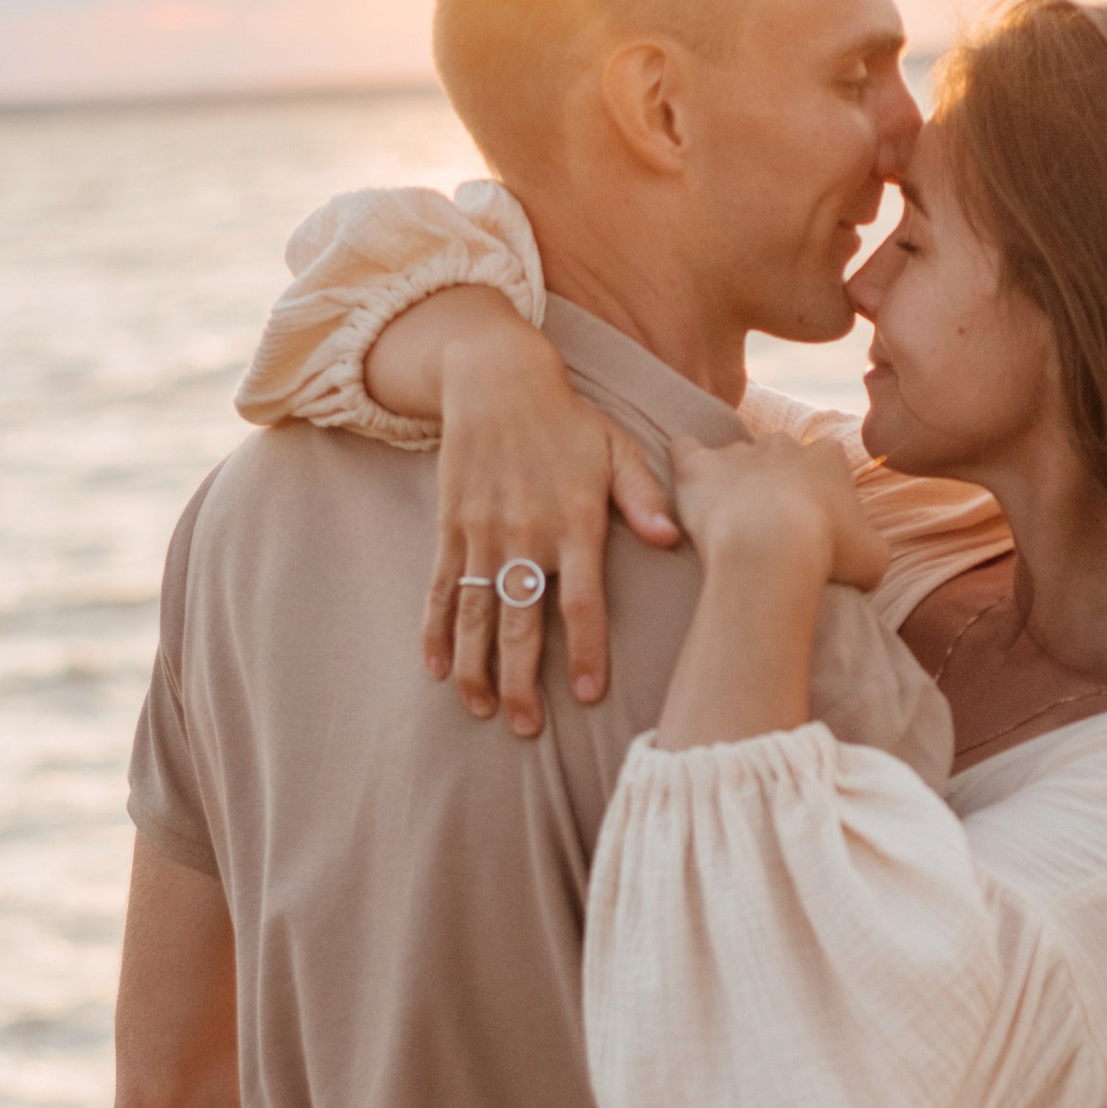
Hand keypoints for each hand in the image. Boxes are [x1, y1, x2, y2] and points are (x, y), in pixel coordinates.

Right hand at [408, 303, 678, 730]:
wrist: (496, 380)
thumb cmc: (569, 422)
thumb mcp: (617, 450)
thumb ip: (644, 497)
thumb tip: (671, 539)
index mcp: (573, 522)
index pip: (580, 601)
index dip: (583, 650)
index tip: (587, 694)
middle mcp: (525, 533)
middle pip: (521, 621)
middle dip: (521, 680)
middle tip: (527, 728)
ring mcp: (482, 532)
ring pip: (476, 613)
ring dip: (475, 666)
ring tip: (481, 710)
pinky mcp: (451, 527)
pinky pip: (441, 587)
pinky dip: (435, 629)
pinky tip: (435, 668)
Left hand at [670, 433, 889, 596]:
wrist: (773, 550)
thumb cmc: (828, 555)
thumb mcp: (874, 558)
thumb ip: (870, 546)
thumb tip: (864, 553)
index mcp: (828, 456)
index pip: (824, 466)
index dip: (818, 498)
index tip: (811, 530)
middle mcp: (784, 444)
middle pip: (779, 458)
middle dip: (775, 486)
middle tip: (770, 529)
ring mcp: (738, 451)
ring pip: (735, 458)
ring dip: (733, 483)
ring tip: (730, 522)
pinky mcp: (698, 466)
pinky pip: (684, 450)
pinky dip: (685, 462)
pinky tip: (688, 487)